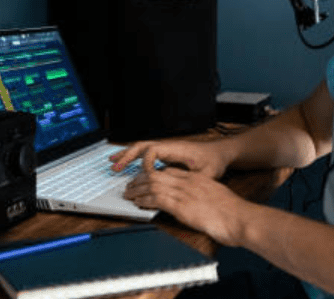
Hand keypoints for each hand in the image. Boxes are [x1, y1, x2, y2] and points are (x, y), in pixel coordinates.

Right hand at [109, 139, 228, 178]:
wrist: (220, 153)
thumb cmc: (214, 161)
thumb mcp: (207, 173)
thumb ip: (193, 180)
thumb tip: (179, 186)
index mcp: (176, 149)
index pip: (153, 150)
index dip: (147, 162)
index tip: (147, 175)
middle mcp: (168, 147)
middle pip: (142, 146)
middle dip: (127, 156)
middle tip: (115, 166)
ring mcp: (166, 149)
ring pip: (141, 148)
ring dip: (126, 154)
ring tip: (113, 162)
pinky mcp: (166, 154)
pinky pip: (145, 153)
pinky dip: (133, 156)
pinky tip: (126, 162)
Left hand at [123, 167, 248, 246]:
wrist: (240, 218)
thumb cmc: (233, 212)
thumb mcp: (217, 196)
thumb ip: (203, 195)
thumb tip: (197, 203)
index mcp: (197, 178)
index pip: (169, 171)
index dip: (154, 175)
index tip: (147, 179)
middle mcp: (188, 182)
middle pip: (157, 175)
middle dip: (141, 179)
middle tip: (131, 185)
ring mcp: (183, 193)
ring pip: (153, 185)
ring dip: (137, 189)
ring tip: (128, 193)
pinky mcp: (180, 206)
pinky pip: (156, 198)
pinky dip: (143, 199)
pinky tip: (137, 202)